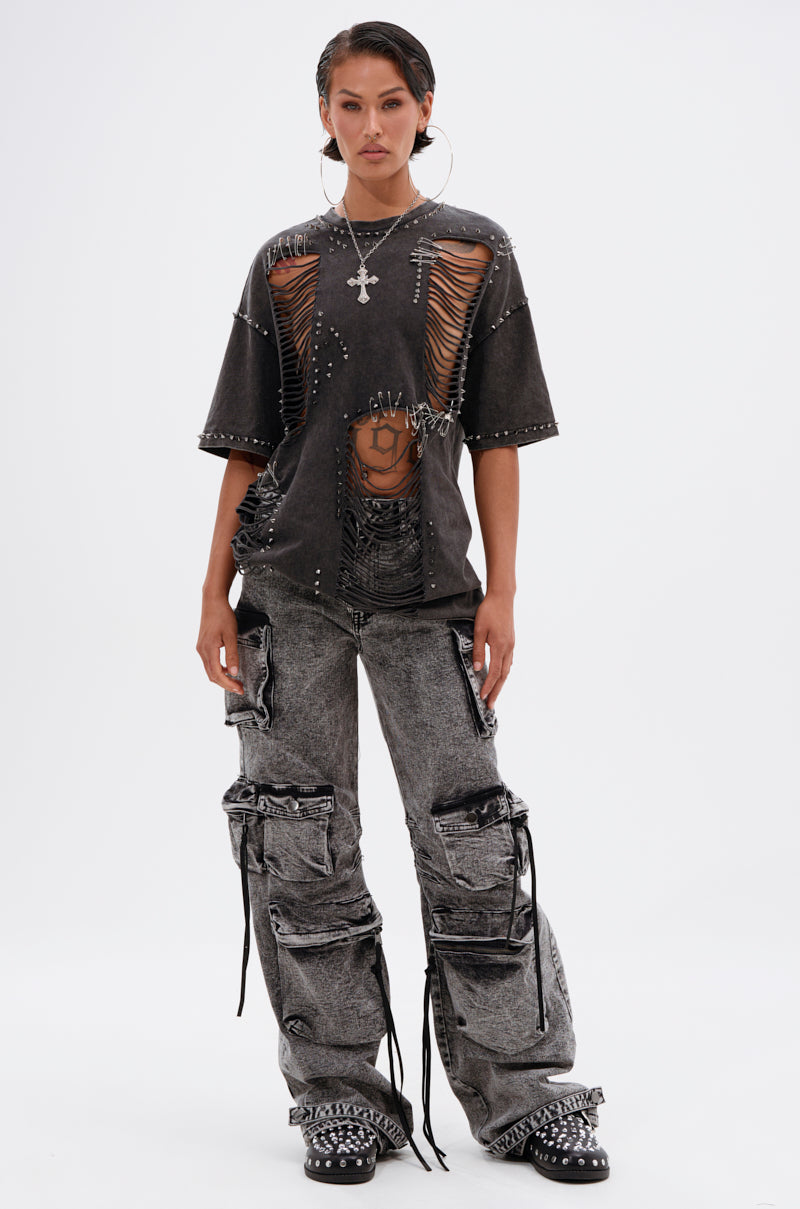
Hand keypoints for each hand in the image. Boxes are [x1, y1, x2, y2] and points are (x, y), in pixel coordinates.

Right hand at [196, 597, 242, 693]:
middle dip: (226, 684)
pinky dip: (219, 669)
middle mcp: (201, 651)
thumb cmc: (223, 616)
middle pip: (212, 675)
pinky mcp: (203, 645)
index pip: (217, 674)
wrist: (212, 601)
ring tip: (236, 681)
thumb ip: (232, 654)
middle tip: (240, 688)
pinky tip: (229, 669)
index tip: (240, 689)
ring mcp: (201, 648)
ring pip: (210, 670)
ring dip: (222, 677)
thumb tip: (234, 673)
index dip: (228, 684)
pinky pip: (209, 662)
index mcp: (208, 649)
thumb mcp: (231, 635)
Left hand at [472, 593, 514, 710]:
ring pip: (507, 670)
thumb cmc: (488, 611)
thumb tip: (477, 668)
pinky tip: (500, 677)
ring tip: (494, 695)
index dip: (488, 686)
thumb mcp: (479, 630)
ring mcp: (511, 645)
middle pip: (503, 676)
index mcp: (499, 646)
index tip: (483, 698)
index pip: (494, 672)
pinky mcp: (510, 642)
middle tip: (490, 706)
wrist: (502, 597)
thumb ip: (478, 650)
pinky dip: (504, 673)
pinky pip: (508, 662)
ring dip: (500, 684)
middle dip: (496, 691)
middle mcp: (508, 648)